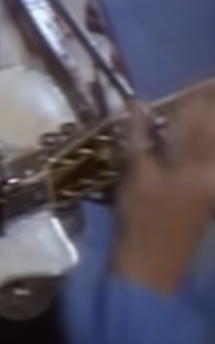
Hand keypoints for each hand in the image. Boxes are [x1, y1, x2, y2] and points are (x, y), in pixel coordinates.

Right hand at [113, 94, 214, 293]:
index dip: (199, 95)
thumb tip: (137, 103)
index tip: (200, 77)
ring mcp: (212, 184)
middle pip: (212, 131)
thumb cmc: (140, 219)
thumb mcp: (135, 174)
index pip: (200, 119)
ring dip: (204, 126)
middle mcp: (212, 172)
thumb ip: (139, 137)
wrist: (150, 266)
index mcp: (197, 165)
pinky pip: (207, 159)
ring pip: (211, 145)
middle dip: (207, 108)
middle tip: (205, 85)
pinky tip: (187, 138)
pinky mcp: (207, 194)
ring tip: (198, 107)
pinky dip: (199, 144)